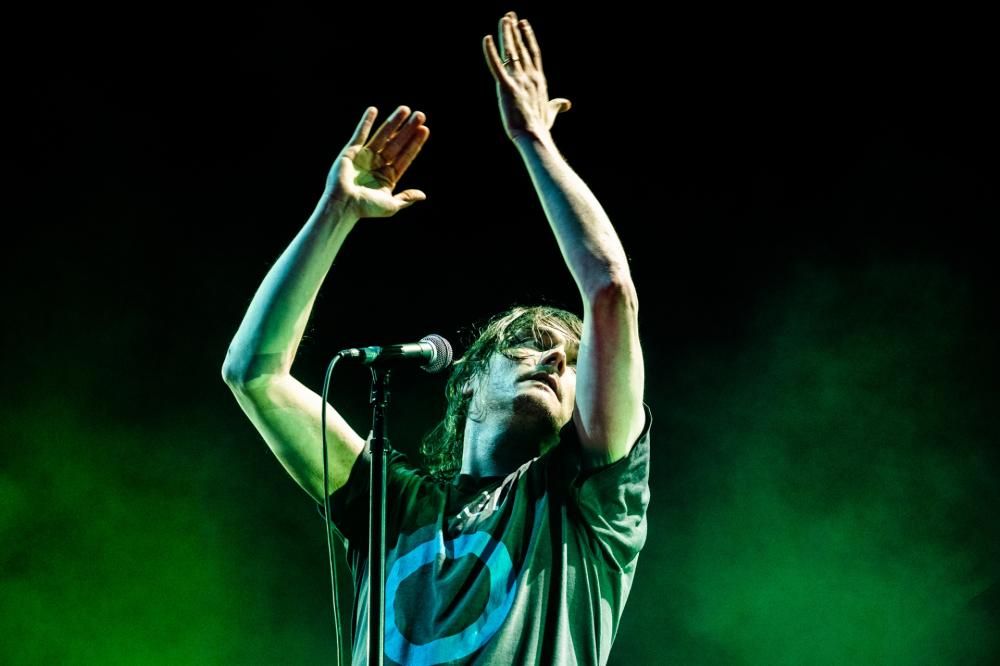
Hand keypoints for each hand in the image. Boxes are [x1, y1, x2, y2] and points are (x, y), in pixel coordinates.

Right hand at [325, 106, 428, 218]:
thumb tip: (423, 195)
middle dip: (408, 129)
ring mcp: (365, 157)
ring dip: (393, 122)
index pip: (405, 156)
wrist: (343, 205)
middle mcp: (378, 165)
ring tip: (405, 109)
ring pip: (382, 135)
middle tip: (420, 115)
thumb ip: (406, 198)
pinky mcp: (351, 152)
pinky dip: (366, 122)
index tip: (425, 130)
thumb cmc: (366, 208)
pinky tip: (373, 110)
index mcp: (388, 177)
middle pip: (397, 143)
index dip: (415, 143)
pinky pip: (360, 134)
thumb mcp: (391, 205)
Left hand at [482, 12, 571, 142]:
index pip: (533, 53)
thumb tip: (566, 103)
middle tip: (510, 15)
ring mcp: (519, 81)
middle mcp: (530, 76)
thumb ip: (557, 105)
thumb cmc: (541, 127)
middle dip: (515, 30)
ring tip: (504, 19)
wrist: (535, 136)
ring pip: (511, 52)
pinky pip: (497, 66)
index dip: (528, 37)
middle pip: (521, 48)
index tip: (523, 23)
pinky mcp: (507, 88)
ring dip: (506, 34)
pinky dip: (490, 52)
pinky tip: (486, 39)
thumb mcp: (551, 112)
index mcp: (538, 80)